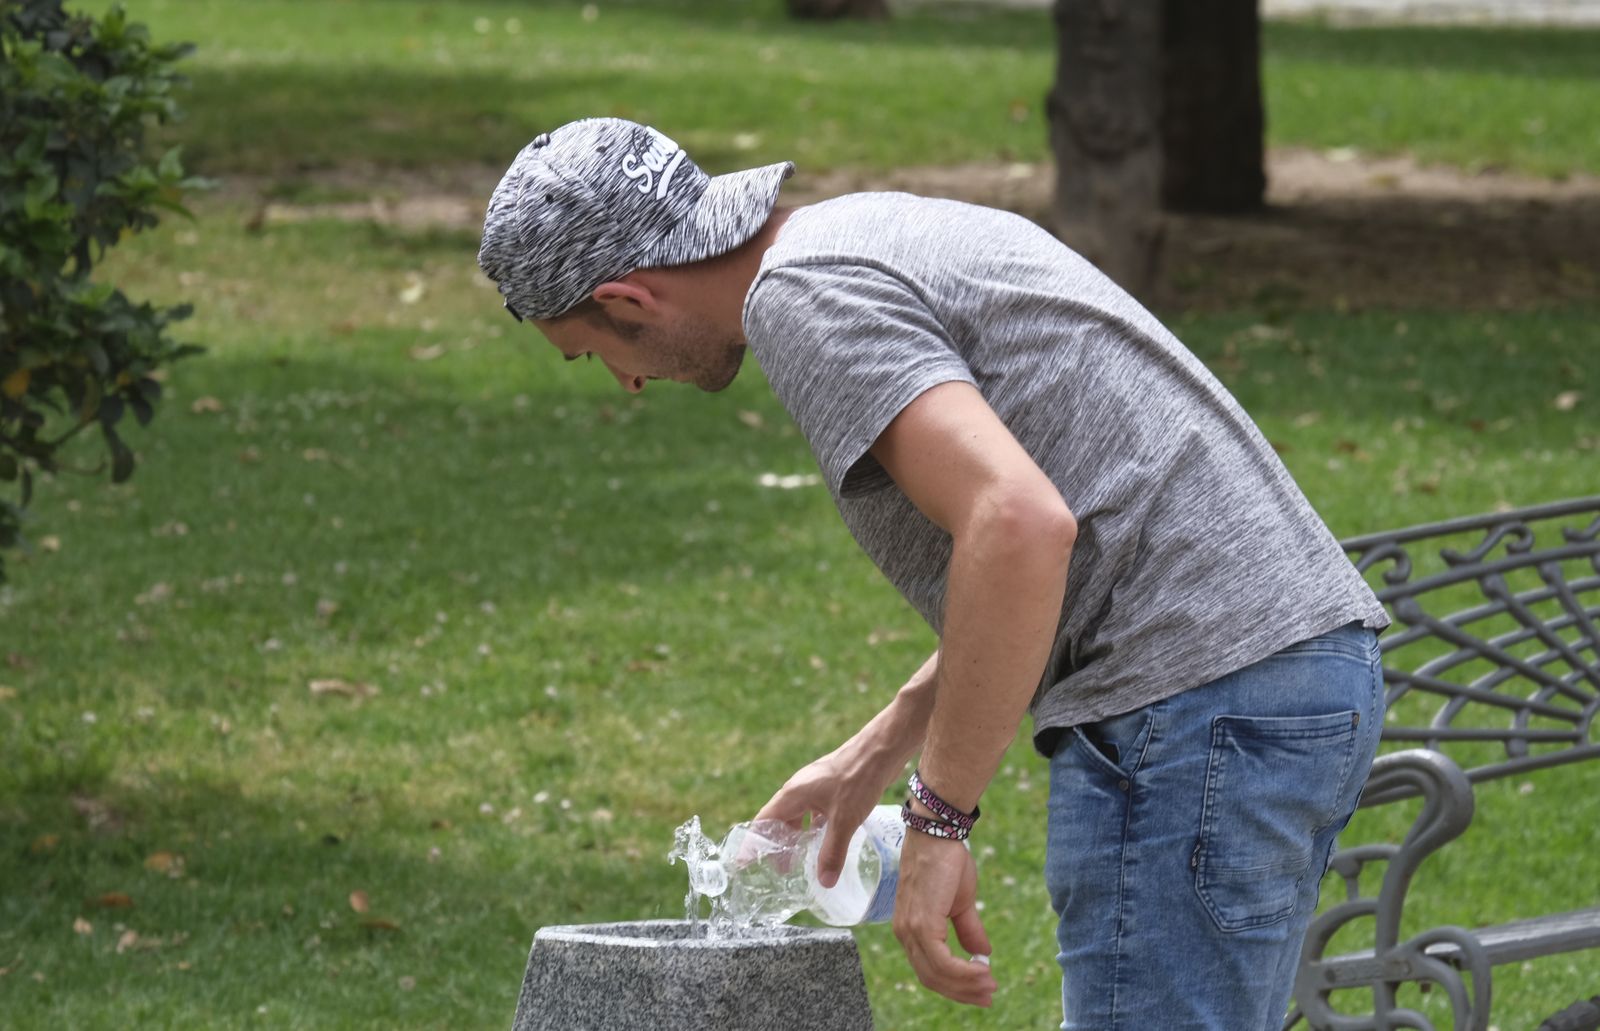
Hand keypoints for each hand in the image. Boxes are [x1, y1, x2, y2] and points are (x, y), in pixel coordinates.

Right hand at [754, 746, 887, 887]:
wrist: (881, 750)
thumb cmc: (857, 779)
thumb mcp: (844, 821)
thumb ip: (832, 852)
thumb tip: (824, 882)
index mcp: (792, 795)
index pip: (763, 821)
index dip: (753, 842)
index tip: (744, 863)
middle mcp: (799, 789)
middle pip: (780, 819)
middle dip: (779, 844)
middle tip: (783, 870)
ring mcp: (815, 786)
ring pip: (799, 814)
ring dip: (799, 836)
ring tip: (803, 858)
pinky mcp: (831, 786)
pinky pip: (816, 810)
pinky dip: (816, 826)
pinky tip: (828, 838)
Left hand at [893, 827, 995, 1006]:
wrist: (939, 834)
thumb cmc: (947, 862)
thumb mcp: (960, 903)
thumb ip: (968, 929)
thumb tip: (983, 954)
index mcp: (910, 929)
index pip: (928, 970)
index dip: (955, 985)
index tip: (981, 990)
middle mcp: (904, 933)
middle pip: (931, 978)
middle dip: (962, 992)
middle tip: (989, 995)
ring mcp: (911, 930)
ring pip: (936, 974)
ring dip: (966, 984)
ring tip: (990, 984)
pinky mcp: (922, 924)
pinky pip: (942, 961)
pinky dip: (963, 972)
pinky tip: (982, 970)